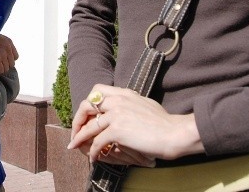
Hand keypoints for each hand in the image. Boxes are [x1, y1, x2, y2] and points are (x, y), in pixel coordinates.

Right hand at [0, 34, 18, 73]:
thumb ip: (2, 43)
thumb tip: (3, 53)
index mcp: (8, 42)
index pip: (15, 56)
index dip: (9, 59)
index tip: (3, 60)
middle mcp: (7, 48)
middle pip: (11, 64)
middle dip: (5, 65)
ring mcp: (2, 54)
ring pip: (6, 68)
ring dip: (1, 69)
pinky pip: (0, 70)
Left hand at [68, 85, 201, 164]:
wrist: (174, 133)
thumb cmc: (164, 122)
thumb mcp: (144, 103)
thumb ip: (130, 103)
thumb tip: (122, 107)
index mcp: (123, 93)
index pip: (97, 90)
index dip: (88, 102)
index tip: (86, 114)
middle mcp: (117, 101)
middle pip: (86, 106)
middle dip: (78, 120)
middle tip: (75, 131)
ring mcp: (116, 115)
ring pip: (89, 126)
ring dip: (79, 138)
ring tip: (74, 146)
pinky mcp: (117, 130)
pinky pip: (98, 142)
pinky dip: (93, 151)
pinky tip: (93, 158)